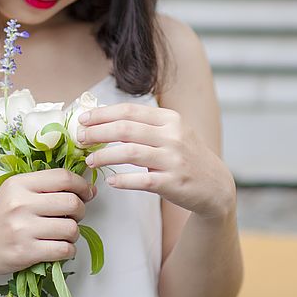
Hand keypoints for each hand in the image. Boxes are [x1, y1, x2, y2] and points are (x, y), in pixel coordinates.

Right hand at [0, 168, 96, 278]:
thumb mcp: (12, 192)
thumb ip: (42, 187)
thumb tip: (85, 189)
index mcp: (19, 184)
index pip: (63, 177)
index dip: (82, 185)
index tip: (87, 193)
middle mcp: (21, 204)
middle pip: (72, 202)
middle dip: (81, 210)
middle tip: (74, 216)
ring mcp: (23, 229)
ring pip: (71, 228)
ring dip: (74, 233)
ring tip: (63, 234)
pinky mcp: (25, 253)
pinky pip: (63, 250)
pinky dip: (68, 250)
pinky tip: (59, 248)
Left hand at [77, 103, 235, 219]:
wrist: (216, 186)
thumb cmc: (186, 156)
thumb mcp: (173, 133)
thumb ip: (145, 126)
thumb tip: (105, 120)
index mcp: (170, 119)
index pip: (128, 111)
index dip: (102, 114)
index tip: (83, 120)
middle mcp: (173, 136)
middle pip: (125, 129)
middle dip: (97, 133)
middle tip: (80, 139)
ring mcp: (174, 159)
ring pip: (129, 153)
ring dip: (104, 156)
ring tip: (89, 161)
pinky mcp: (174, 183)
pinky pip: (142, 180)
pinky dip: (123, 180)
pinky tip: (110, 181)